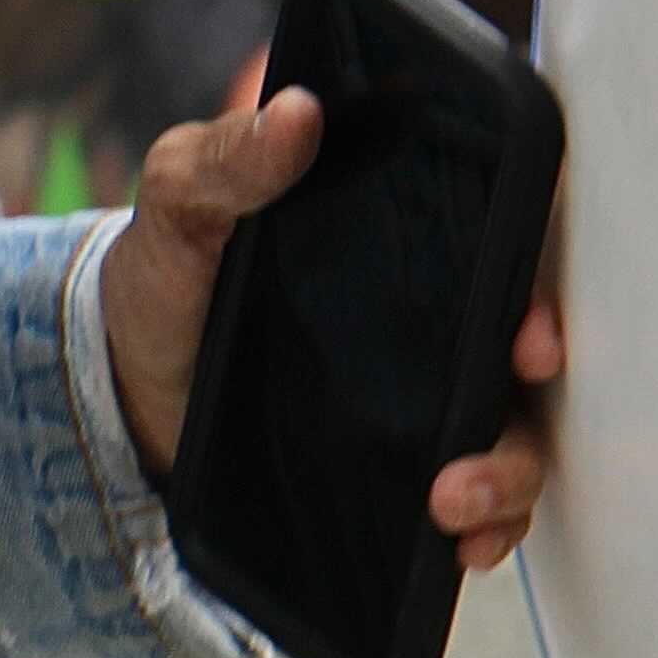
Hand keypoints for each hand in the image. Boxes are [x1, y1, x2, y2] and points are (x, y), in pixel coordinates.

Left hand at [98, 88, 563, 568]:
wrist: (117, 387)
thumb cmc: (163, 276)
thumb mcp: (180, 202)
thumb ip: (225, 159)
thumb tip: (295, 112)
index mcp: (396, 237)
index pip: (502, 242)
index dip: (539, 276)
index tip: (531, 324)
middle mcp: (430, 318)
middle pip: (522, 341)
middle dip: (537, 376)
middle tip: (513, 387)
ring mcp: (422, 397)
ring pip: (511, 432)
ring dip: (510, 472)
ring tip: (456, 501)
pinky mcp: (400, 467)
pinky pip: (472, 502)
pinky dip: (486, 529)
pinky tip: (461, 545)